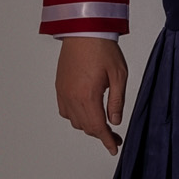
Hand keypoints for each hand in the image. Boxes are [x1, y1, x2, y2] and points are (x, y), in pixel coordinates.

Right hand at [55, 36, 127, 155]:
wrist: (84, 30)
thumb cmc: (103, 49)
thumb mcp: (119, 75)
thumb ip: (117, 101)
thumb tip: (115, 122)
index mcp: (88, 96)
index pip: (98, 128)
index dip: (107, 141)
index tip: (114, 148)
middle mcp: (72, 97)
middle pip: (86, 127)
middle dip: (101, 135)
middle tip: (115, 135)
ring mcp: (63, 92)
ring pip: (74, 121)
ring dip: (88, 126)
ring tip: (101, 123)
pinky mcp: (59, 86)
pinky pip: (64, 111)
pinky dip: (75, 117)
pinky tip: (85, 112)